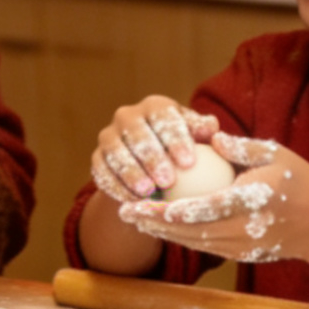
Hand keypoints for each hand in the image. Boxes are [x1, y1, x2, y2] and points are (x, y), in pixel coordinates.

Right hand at [90, 96, 217, 201]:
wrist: (151, 170)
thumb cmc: (183, 152)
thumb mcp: (197, 141)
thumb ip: (203, 132)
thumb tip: (211, 127)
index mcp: (155, 106)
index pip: (163, 116)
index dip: (175, 138)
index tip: (189, 164)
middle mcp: (127, 116)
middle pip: (137, 133)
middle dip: (152, 157)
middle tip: (168, 181)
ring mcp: (109, 136)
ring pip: (116, 152)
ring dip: (131, 173)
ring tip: (148, 193)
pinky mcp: (97, 158)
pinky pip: (102, 171)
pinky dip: (116, 186)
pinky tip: (131, 202)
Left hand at [117, 135, 308, 267]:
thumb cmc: (301, 184)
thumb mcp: (276, 155)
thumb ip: (241, 148)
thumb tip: (210, 139)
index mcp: (249, 202)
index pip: (201, 209)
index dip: (168, 209)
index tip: (141, 202)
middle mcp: (241, 230)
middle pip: (188, 231)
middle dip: (153, 223)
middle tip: (124, 212)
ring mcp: (240, 246)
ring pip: (192, 242)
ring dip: (162, 232)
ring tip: (135, 219)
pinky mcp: (240, 255)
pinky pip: (204, 246)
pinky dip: (181, 237)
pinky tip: (162, 227)